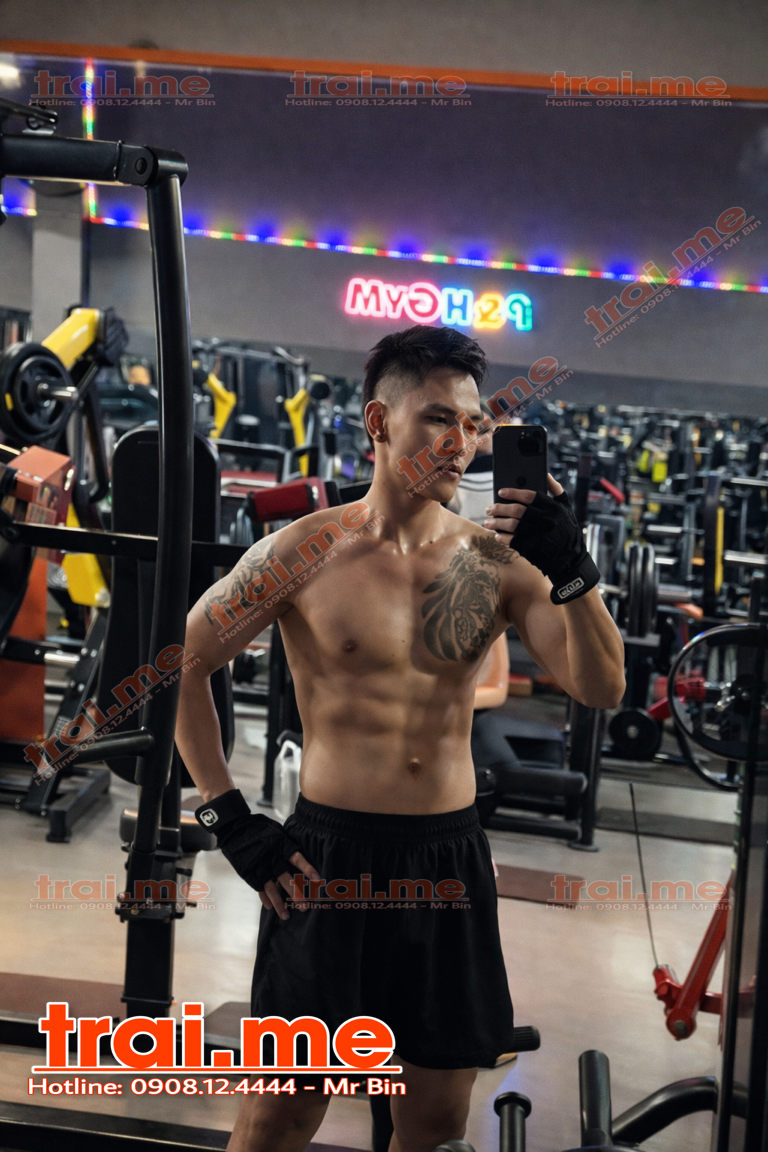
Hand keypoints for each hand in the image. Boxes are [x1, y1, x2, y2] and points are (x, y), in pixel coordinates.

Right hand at [194, 790, 318, 919]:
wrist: (235, 828)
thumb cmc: (260, 827)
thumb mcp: (277, 830)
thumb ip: (288, 842)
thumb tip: (304, 850)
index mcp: (280, 845)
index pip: (296, 858)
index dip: (307, 868)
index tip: (318, 879)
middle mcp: (270, 857)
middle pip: (285, 878)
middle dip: (296, 894)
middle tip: (305, 907)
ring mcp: (259, 867)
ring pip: (271, 889)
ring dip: (280, 904)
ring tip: (287, 916)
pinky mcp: (249, 873)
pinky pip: (259, 888)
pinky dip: (264, 898)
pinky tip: (270, 908)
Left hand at [484, 474, 599, 604]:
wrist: (571, 561)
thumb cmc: (567, 532)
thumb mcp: (567, 509)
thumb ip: (556, 491)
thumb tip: (546, 474)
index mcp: (554, 509)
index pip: (530, 496)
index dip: (514, 492)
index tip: (501, 492)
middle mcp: (547, 521)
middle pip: (517, 510)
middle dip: (499, 508)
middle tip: (489, 508)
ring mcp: (539, 535)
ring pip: (512, 525)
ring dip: (496, 523)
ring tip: (488, 522)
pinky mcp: (532, 549)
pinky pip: (512, 540)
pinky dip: (502, 537)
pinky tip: (497, 535)